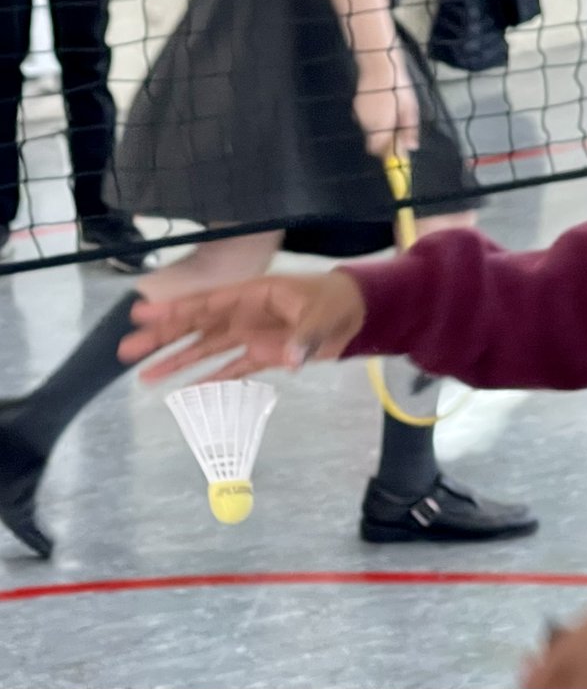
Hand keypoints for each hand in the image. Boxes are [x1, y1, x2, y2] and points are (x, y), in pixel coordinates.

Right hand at [117, 271, 366, 382]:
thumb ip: (306, 336)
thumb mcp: (323, 313)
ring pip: (207, 350)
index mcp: (253, 295)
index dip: (174, 310)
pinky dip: (212, 381)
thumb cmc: (337, 301)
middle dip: (162, 338)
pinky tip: (188, 393)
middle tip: (127, 351)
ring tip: (144, 376)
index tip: (142, 314)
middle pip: (197, 327)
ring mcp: (252, 335)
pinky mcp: (265, 354)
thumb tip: (290, 358)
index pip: (207, 304)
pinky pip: (233, 369)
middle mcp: (245, 315)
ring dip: (178, 362)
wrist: (358, 313)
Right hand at [355, 43, 418, 156]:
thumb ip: (409, 130)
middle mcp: (366, 123)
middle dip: (385, 140)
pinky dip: (374, 119)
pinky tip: (383, 106)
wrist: (378, 63)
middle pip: (374, 142)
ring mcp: (359, 114)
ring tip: (392, 114)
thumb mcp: (410, 108)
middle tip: (398, 129)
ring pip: (370, 131)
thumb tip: (411, 147)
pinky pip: (366, 120)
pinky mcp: (356, 106)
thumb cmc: (398, 86)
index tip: (397, 149)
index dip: (388, 152)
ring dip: (380, 129)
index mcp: (379, 126)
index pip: (378, 150)